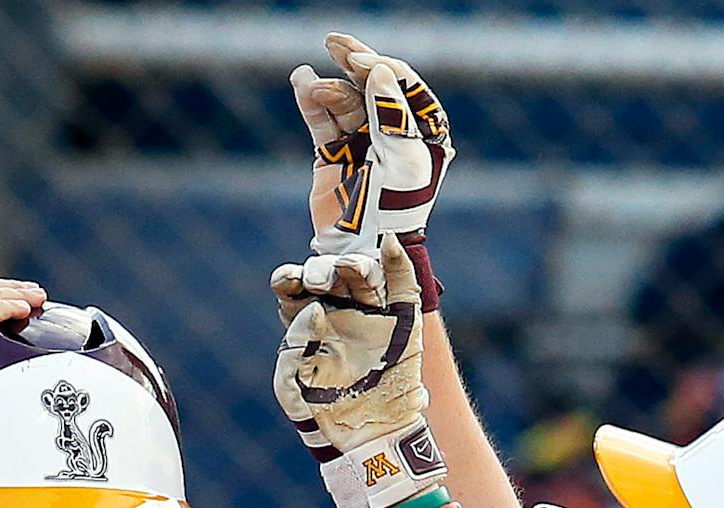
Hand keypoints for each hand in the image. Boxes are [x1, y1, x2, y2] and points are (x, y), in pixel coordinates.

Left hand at [273, 236, 446, 507]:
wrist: (369, 437)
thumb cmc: (323, 414)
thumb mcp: (293, 386)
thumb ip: (295, 345)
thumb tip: (315, 308)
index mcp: (307, 323)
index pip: (294, 288)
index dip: (289, 278)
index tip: (289, 280)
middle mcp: (337, 311)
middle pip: (327, 274)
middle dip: (322, 269)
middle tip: (323, 280)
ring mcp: (370, 312)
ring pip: (361, 273)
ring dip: (355, 264)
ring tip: (354, 270)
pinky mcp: (401, 317)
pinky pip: (402, 281)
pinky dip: (398, 259)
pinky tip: (390, 244)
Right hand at [292, 37, 453, 253]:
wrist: (365, 250)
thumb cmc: (395, 208)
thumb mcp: (400, 157)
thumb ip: (389, 112)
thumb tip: (378, 70)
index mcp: (421, 131)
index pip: (403, 85)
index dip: (382, 69)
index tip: (361, 63)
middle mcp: (392, 132)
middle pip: (373, 84)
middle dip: (354, 61)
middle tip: (334, 42)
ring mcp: (360, 141)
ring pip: (344, 100)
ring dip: (329, 88)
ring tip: (311, 85)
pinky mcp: (332, 154)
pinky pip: (321, 120)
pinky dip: (311, 101)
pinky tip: (302, 81)